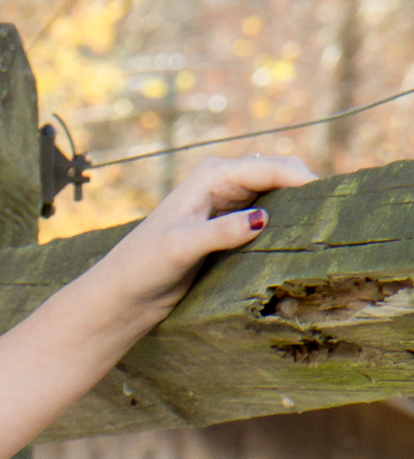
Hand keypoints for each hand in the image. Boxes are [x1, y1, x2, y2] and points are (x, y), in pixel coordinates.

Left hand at [99, 150, 315, 326]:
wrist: (125, 291)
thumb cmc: (144, 265)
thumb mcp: (181, 248)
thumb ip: (220, 232)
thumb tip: (261, 218)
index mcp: (211, 175)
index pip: (268, 167)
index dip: (302, 178)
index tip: (332, 198)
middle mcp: (222, 181)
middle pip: (279, 173)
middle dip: (306, 186)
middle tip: (334, 214)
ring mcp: (228, 202)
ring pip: (278, 193)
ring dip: (299, 203)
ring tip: (325, 225)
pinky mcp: (231, 224)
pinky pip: (270, 213)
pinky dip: (287, 219)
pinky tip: (303, 236)